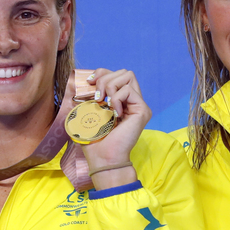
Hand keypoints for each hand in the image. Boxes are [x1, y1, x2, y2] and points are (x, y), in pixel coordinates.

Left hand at [81, 68, 150, 189]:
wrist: (103, 157)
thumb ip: (91, 95)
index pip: (115, 74)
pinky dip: (116, 98)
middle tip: (97, 98)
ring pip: (128, 75)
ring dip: (110, 87)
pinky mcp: (142, 109)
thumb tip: (87, 80)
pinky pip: (128, 90)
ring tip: (105, 105)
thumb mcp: (89, 112)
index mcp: (120, 100)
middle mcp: (132, 101)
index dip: (102, 73)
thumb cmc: (95, 140)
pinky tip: (114, 113)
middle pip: (123, 72)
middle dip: (105, 79)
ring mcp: (138, 105)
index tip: (90, 83)